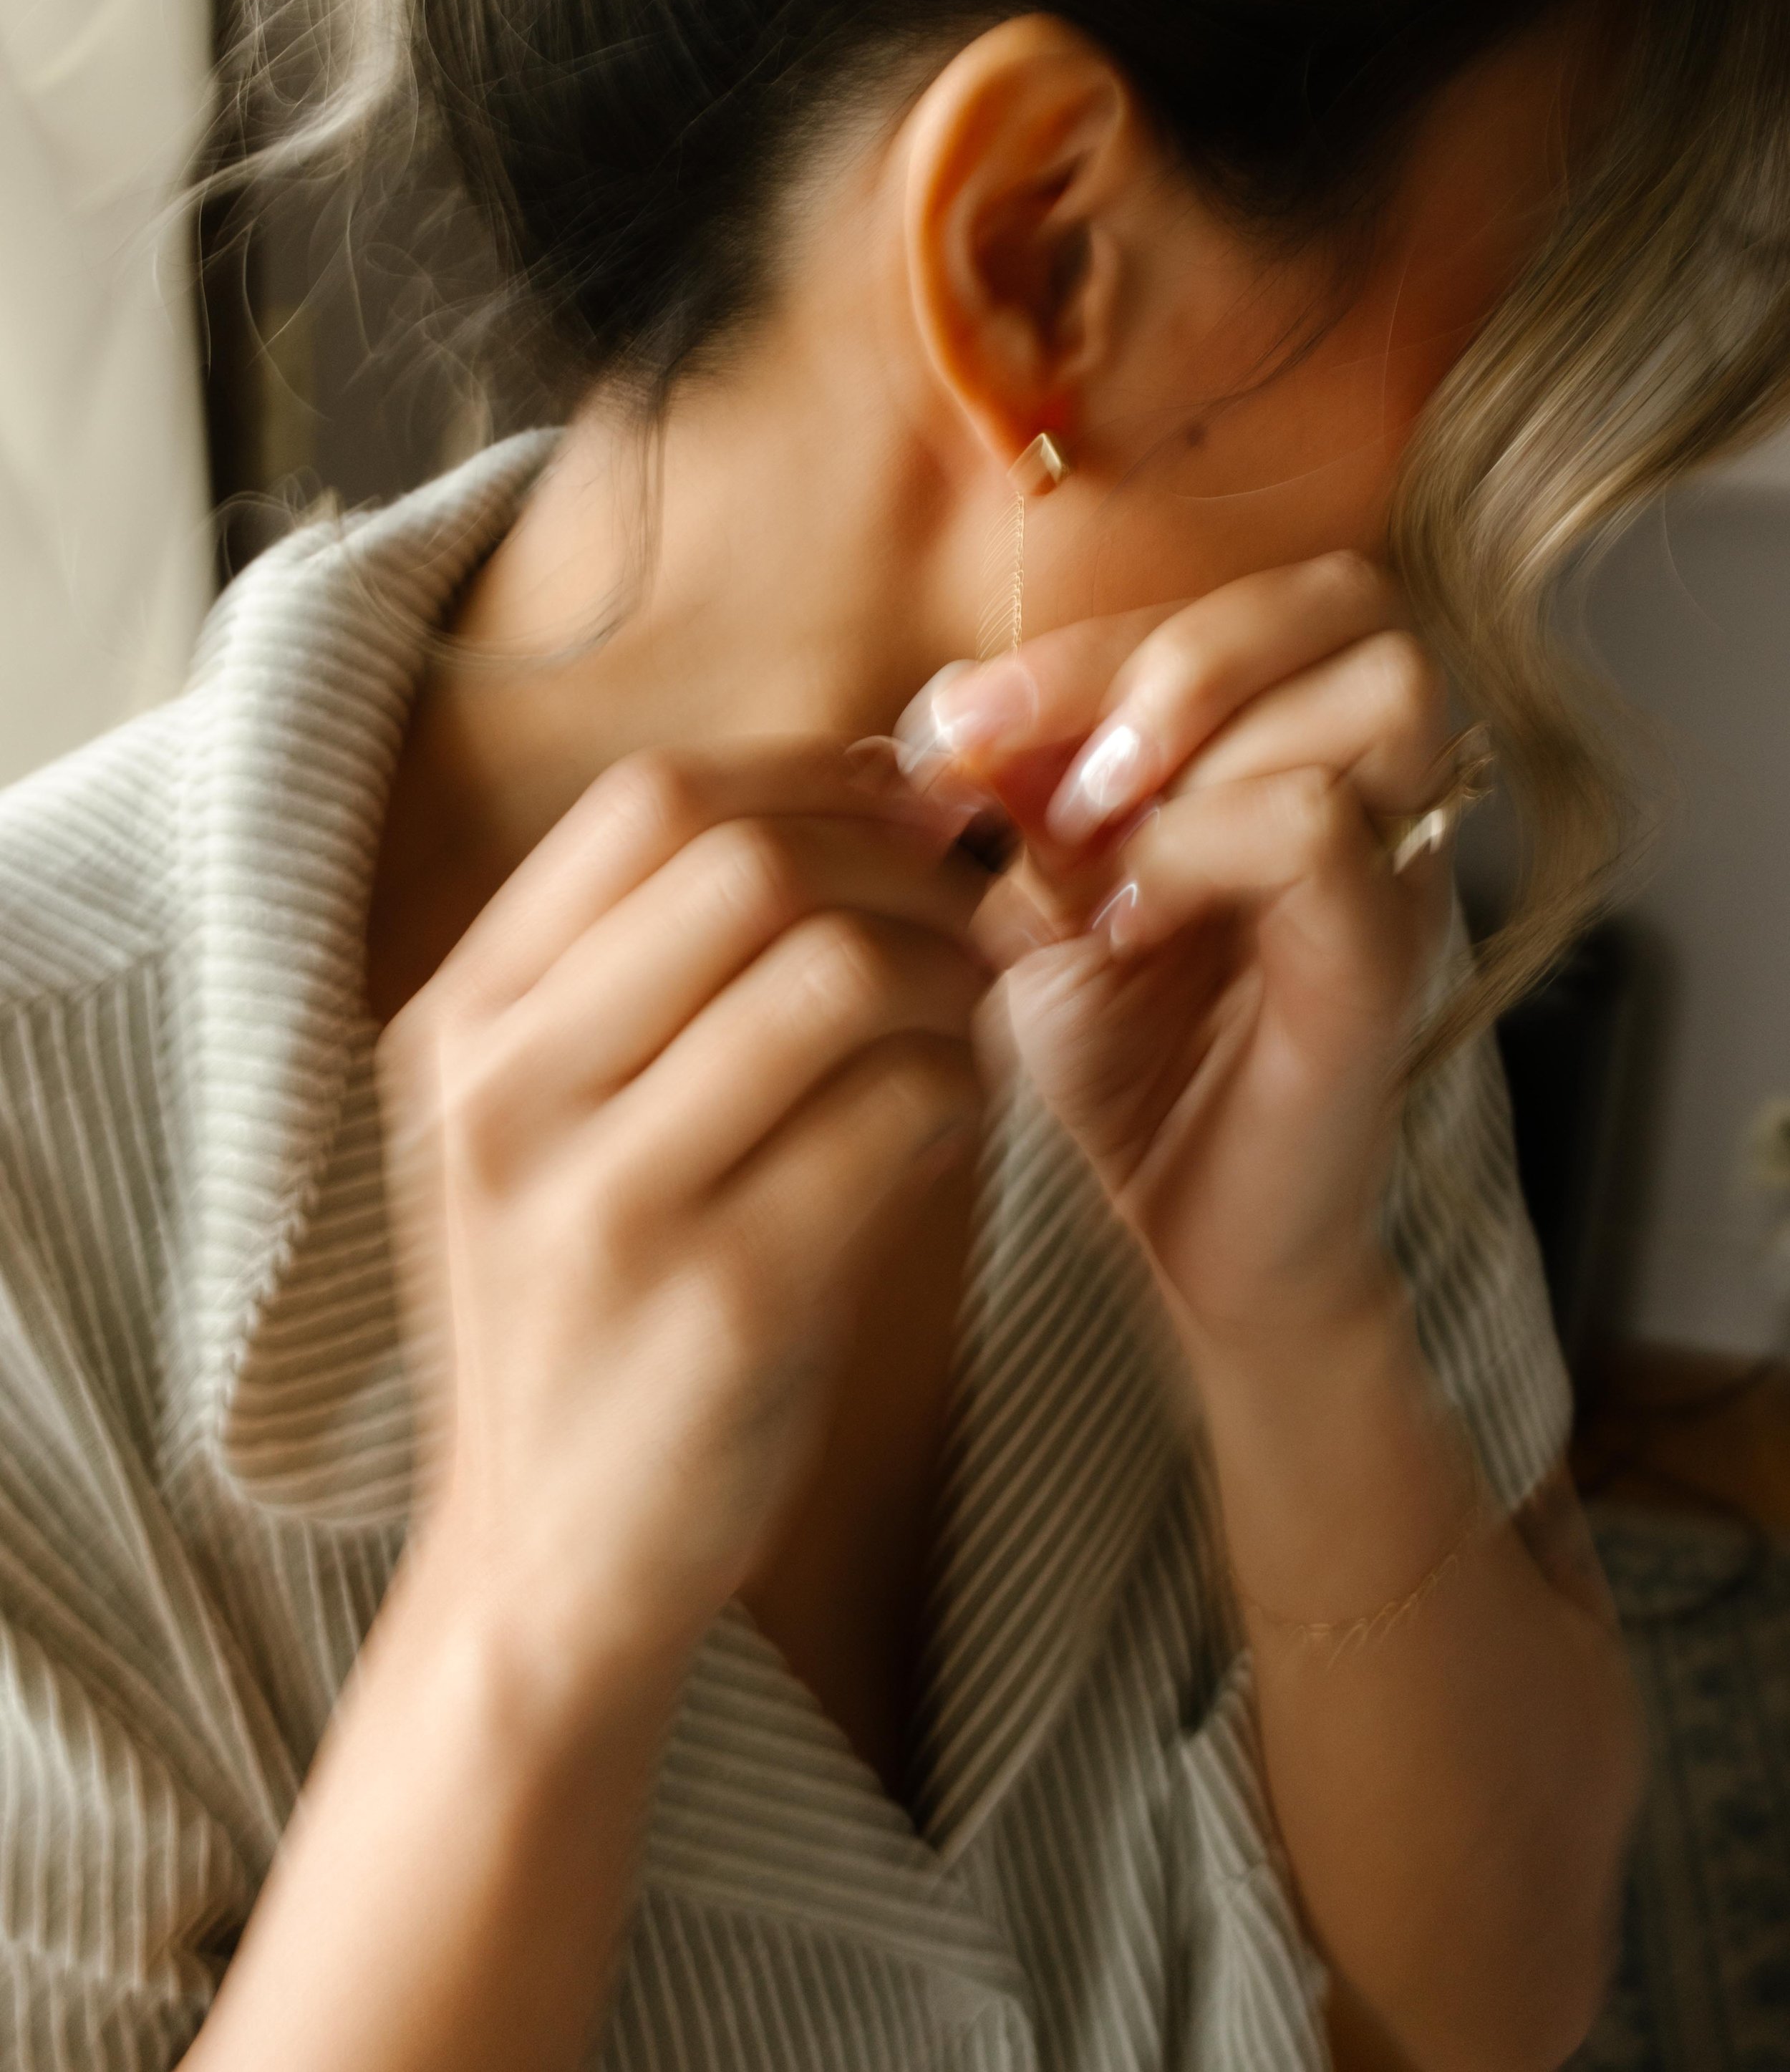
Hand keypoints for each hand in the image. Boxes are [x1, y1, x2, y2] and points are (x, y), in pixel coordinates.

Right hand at [376, 743, 988, 1710]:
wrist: (550, 1562)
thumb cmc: (596, 1303)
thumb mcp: (558, 1121)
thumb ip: (663, 965)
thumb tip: (873, 785)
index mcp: (466, 1023)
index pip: (650, 801)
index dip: (808, 778)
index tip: (903, 813)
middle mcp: (509, 1094)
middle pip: (749, 864)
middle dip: (900, 866)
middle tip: (976, 912)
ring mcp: (605, 1200)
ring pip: (835, 975)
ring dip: (948, 975)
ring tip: (976, 1015)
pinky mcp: (723, 1301)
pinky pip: (894, 1113)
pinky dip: (961, 1089)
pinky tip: (959, 1120)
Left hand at [902, 554, 1457, 1350]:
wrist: (1183, 1234)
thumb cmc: (1125, 1055)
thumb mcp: (1046, 888)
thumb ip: (1021, 785)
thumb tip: (956, 704)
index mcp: (1298, 743)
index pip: (1238, 600)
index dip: (1090, 641)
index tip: (958, 723)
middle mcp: (1377, 787)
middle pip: (1348, 598)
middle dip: (1174, 653)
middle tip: (1054, 771)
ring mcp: (1398, 869)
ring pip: (1375, 691)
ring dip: (1202, 741)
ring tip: (1088, 843)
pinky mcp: (1383, 962)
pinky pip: (1321, 832)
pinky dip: (1198, 848)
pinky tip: (1120, 922)